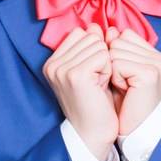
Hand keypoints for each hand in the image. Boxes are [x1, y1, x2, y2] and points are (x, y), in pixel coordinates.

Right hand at [43, 26, 118, 159]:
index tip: (91, 74)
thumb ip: (90, 46)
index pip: (80, 33)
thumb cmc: (95, 102)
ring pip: (98, 45)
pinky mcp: (75, 75)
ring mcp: (62, 69)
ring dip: (106, 64)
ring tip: (97, 85)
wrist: (93, 133)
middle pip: (90, 36)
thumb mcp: (90, 69)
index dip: (94, 50)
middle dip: (101, 57)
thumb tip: (98, 26)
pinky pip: (103, 56)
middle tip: (96, 81)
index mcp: (52, 62)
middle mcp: (52, 64)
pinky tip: (101, 87)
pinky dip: (108, 70)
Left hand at [107, 28, 160, 135]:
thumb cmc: (126, 103)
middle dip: (112, 62)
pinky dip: (115, 78)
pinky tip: (125, 90)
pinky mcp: (149, 73)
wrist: (135, 129)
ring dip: (112, 71)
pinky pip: (117, 63)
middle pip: (118, 41)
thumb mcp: (119, 71)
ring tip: (124, 87)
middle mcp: (159, 57)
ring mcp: (156, 64)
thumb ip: (115, 48)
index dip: (114, 54)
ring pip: (115, 50)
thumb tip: (107, 29)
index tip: (122, 75)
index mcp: (154, 54)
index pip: (124, 35)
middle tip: (123, 84)